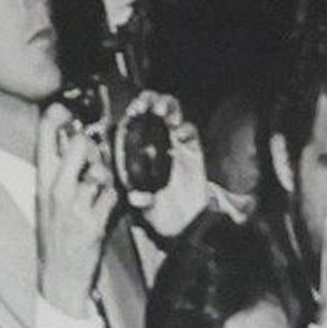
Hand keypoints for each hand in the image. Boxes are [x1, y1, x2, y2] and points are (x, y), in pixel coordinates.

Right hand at [36, 104, 117, 314]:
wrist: (59, 278)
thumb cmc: (54, 240)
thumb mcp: (44, 202)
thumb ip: (56, 173)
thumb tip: (67, 142)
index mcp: (42, 182)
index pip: (44, 134)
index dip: (59, 114)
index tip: (68, 112)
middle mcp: (56, 190)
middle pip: (79, 144)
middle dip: (92, 147)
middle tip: (95, 158)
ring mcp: (75, 206)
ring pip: (101, 171)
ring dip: (108, 178)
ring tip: (102, 190)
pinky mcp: (94, 222)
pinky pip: (113, 197)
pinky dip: (116, 200)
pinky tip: (109, 207)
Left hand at [123, 91, 206, 238]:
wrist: (184, 226)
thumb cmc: (161, 213)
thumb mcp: (147, 209)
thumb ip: (142, 201)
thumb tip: (135, 197)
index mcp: (143, 151)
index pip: (138, 122)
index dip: (135, 112)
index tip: (132, 112)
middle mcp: (160, 143)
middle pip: (156, 109)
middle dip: (151, 101)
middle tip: (145, 106)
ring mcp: (178, 146)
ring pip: (174, 114)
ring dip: (169, 108)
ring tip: (163, 113)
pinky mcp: (195, 152)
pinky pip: (191, 133)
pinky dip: (185, 130)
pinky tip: (178, 134)